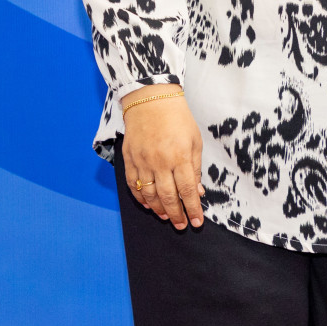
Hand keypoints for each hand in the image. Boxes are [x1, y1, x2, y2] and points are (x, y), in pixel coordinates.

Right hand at [121, 85, 204, 230]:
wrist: (151, 100)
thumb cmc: (178, 119)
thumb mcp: (195, 141)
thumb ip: (195, 168)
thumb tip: (197, 192)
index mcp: (180, 156)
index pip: (187, 191)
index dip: (193, 209)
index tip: (197, 222)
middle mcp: (160, 162)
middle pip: (168, 197)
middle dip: (176, 215)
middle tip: (182, 225)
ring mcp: (142, 161)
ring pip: (149, 194)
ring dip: (158, 209)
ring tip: (167, 217)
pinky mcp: (129, 159)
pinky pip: (133, 185)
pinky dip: (140, 198)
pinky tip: (148, 204)